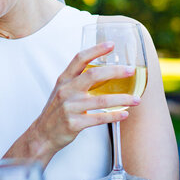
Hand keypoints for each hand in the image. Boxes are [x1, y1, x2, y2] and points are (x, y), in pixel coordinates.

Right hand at [27, 42, 140, 162]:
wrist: (43, 134)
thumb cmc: (57, 110)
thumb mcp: (63, 90)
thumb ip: (78, 80)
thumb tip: (104, 71)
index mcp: (64, 80)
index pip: (79, 59)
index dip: (96, 50)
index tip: (111, 44)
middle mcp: (66, 91)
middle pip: (93, 75)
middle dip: (115, 71)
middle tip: (130, 71)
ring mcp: (69, 107)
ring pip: (100, 100)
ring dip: (122, 99)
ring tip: (136, 99)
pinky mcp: (74, 123)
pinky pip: (99, 118)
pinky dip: (114, 116)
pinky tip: (125, 114)